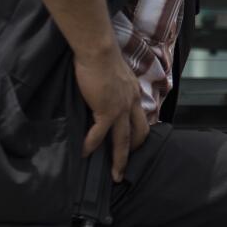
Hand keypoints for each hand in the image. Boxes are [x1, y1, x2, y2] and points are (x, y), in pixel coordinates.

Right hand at [74, 48, 148, 182]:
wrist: (98, 50)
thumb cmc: (102, 56)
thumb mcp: (115, 73)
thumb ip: (114, 86)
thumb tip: (105, 91)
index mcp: (133, 94)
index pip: (141, 119)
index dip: (138, 134)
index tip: (134, 145)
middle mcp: (131, 103)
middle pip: (138, 134)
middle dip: (133, 153)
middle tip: (127, 167)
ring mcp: (120, 109)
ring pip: (123, 141)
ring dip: (119, 160)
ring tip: (115, 175)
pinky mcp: (106, 110)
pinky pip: (99, 134)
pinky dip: (91, 145)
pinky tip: (85, 154)